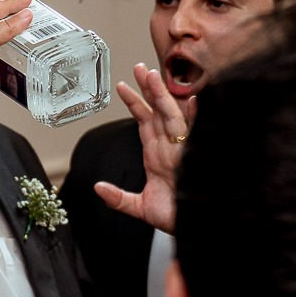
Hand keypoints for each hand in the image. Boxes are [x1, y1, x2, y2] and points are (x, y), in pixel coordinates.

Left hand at [93, 63, 190, 233]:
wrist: (194, 229)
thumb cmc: (175, 217)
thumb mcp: (140, 207)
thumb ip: (118, 197)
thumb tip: (99, 188)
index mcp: (158, 156)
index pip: (145, 122)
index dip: (134, 103)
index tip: (122, 86)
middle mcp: (170, 148)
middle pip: (158, 111)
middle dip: (148, 89)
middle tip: (138, 67)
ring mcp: (182, 151)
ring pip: (172, 117)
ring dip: (162, 96)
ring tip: (152, 76)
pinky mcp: (194, 158)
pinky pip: (196, 134)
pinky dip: (195, 117)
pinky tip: (192, 101)